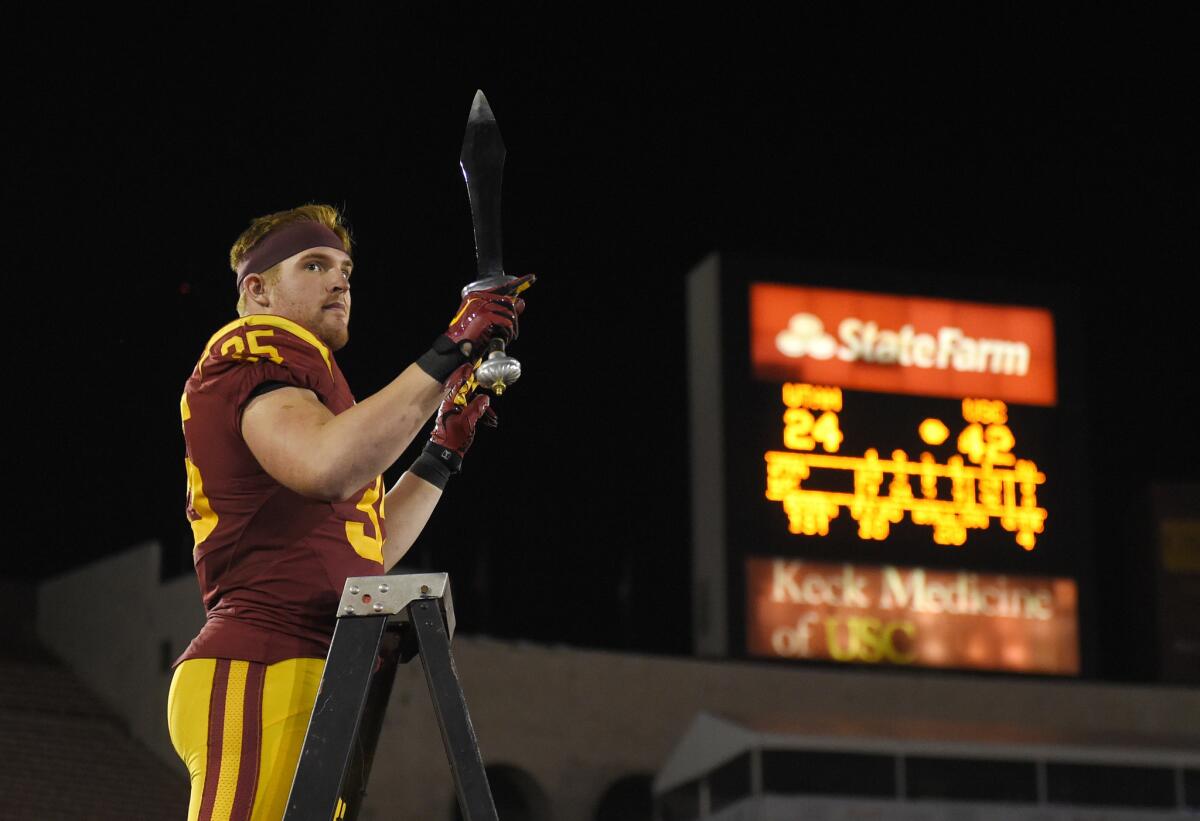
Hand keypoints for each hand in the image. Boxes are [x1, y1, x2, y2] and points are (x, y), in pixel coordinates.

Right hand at [415, 274, 533, 381]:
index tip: (532, 277)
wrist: (456, 351)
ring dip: (511, 328)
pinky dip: (508, 332)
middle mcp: (477, 297)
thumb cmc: (471, 338)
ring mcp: (480, 306)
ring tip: (506, 337)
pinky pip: (505, 322)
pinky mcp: (484, 316)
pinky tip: (503, 339)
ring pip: (509, 312)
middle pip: (508, 301)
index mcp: (475, 296)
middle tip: (512, 331)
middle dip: (514, 318)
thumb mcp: (488, 322)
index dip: (519, 283)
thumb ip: (502, 311)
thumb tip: (521, 302)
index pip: (502, 287)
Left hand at [424, 364, 498, 472]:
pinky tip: (488, 421)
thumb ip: (477, 407)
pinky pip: (471, 412)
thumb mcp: (467, 421)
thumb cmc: (452, 438)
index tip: (474, 367)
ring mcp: (455, 412)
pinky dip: (480, 415)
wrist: (445, 454)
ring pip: (471, 404)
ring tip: (492, 418)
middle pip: (467, 393)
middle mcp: (452, 405)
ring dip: (482, 408)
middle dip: (479, 394)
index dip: (468, 375)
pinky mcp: (459, 420)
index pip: (460, 383)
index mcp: (451, 402)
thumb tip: (484, 398)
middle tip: (487, 390)